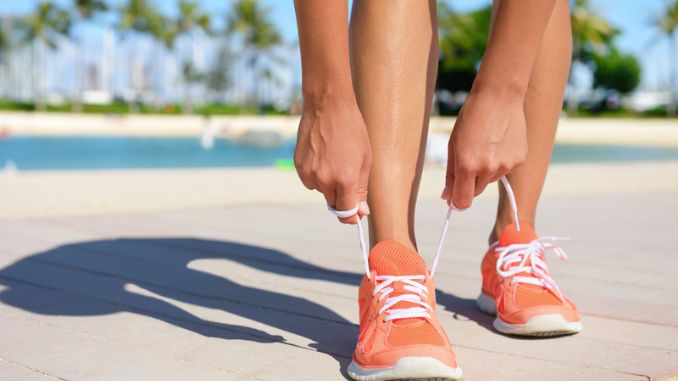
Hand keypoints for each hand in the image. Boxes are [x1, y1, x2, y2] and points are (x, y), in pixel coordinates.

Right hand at [294, 94, 371, 223]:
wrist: (327, 106)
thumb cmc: (352, 130)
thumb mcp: (364, 160)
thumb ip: (361, 190)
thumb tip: (360, 213)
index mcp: (345, 179)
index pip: (346, 212)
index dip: (352, 215)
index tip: (356, 213)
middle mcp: (324, 180)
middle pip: (333, 204)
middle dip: (342, 196)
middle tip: (347, 174)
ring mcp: (309, 173)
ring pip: (321, 191)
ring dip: (329, 183)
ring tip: (334, 158)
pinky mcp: (298, 166)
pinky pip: (310, 180)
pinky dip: (317, 174)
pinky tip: (322, 155)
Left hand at [441, 88, 527, 208]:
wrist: (499, 97)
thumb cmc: (471, 119)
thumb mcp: (454, 145)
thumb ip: (451, 175)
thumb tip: (447, 198)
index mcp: (467, 166)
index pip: (463, 201)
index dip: (457, 202)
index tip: (454, 199)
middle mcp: (488, 169)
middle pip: (476, 191)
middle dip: (470, 183)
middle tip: (469, 160)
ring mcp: (506, 165)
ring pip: (491, 180)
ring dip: (486, 171)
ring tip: (486, 145)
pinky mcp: (519, 159)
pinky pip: (505, 170)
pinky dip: (500, 162)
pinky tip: (499, 143)